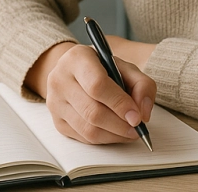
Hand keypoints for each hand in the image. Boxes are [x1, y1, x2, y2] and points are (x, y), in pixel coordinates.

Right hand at [30, 43, 156, 145]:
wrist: (74, 71)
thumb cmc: (102, 68)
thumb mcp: (124, 67)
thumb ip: (142, 85)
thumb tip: (143, 113)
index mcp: (77, 58)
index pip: (97, 85)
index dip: (119, 103)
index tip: (137, 116)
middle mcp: (60, 78)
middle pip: (93, 111)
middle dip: (120, 125)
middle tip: (137, 127)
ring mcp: (55, 101)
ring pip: (88, 129)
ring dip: (114, 135)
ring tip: (129, 131)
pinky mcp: (56, 121)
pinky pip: (84, 138)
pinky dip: (104, 139)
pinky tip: (114, 131)